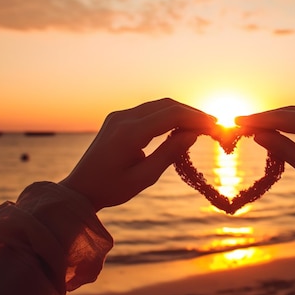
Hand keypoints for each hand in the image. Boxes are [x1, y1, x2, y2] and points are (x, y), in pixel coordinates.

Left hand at [59, 98, 215, 210]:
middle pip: (166, 105)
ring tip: (201, 125)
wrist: (79, 189)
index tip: (215, 125)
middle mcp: (123, 118)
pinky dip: (167, 115)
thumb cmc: (111, 189)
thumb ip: (169, 153)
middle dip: (191, 112)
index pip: (171, 115)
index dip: (196, 117)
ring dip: (180, 112)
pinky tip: (179, 126)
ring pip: (158, 105)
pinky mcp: (117, 119)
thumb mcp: (144, 177)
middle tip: (213, 124)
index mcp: (129, 133)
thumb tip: (193, 134)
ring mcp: (118, 116)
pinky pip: (148, 110)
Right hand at [236, 107, 294, 215]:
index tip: (236, 120)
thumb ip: (284, 148)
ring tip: (254, 128)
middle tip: (241, 125)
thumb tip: (259, 135)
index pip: (283, 116)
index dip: (257, 119)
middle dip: (265, 118)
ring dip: (277, 120)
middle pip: (289, 111)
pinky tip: (279, 130)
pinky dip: (291, 123)